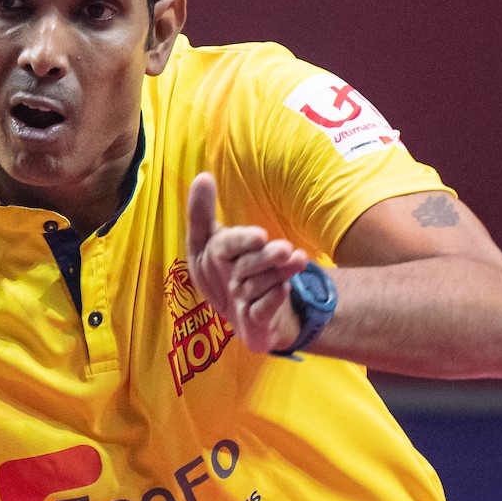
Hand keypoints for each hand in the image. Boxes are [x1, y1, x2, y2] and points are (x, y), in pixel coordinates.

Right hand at [186, 172, 311, 354]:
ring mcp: (236, 305)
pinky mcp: (252, 324)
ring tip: (299, 259)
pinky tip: (286, 288)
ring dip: (279, 273)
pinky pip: (262, 310)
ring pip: (258, 286)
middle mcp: (220, 283)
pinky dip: (275, 299)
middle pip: (243, 267)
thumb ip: (203, 212)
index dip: (240, 242)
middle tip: (285, 249)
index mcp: (207, 260)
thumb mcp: (213, 241)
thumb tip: (202, 176)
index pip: (221, 248)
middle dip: (265, 258)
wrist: (250, 316)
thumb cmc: (232, 271)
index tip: (260, 235)